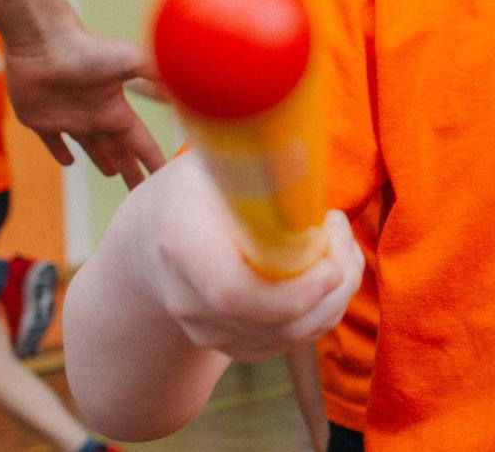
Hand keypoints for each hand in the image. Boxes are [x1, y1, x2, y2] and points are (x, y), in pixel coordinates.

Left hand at [5, 22, 165, 188]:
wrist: (42, 39)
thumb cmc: (85, 49)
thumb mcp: (129, 61)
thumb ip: (157, 75)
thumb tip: (187, 90)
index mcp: (115, 109)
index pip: (139, 141)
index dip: (152, 159)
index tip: (164, 176)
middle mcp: (95, 115)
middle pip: (116, 150)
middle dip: (130, 169)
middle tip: (139, 191)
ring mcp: (68, 117)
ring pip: (89, 146)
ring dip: (101, 160)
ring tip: (112, 173)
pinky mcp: (40, 118)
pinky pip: (52, 141)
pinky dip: (60, 152)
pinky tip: (68, 161)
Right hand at [146, 157, 362, 364]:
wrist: (153, 236)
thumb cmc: (201, 187)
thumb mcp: (221, 158)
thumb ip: (258, 160)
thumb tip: (301, 150)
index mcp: (183, 243)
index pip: (234, 292)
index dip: (295, 290)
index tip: (331, 260)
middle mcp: (188, 298)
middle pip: (277, 322)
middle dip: (333, 285)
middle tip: (341, 231)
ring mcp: (206, 330)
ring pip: (292, 336)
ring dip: (335, 295)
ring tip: (336, 242)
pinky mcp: (229, 344)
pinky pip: (291, 340)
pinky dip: (323, 309)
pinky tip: (323, 268)